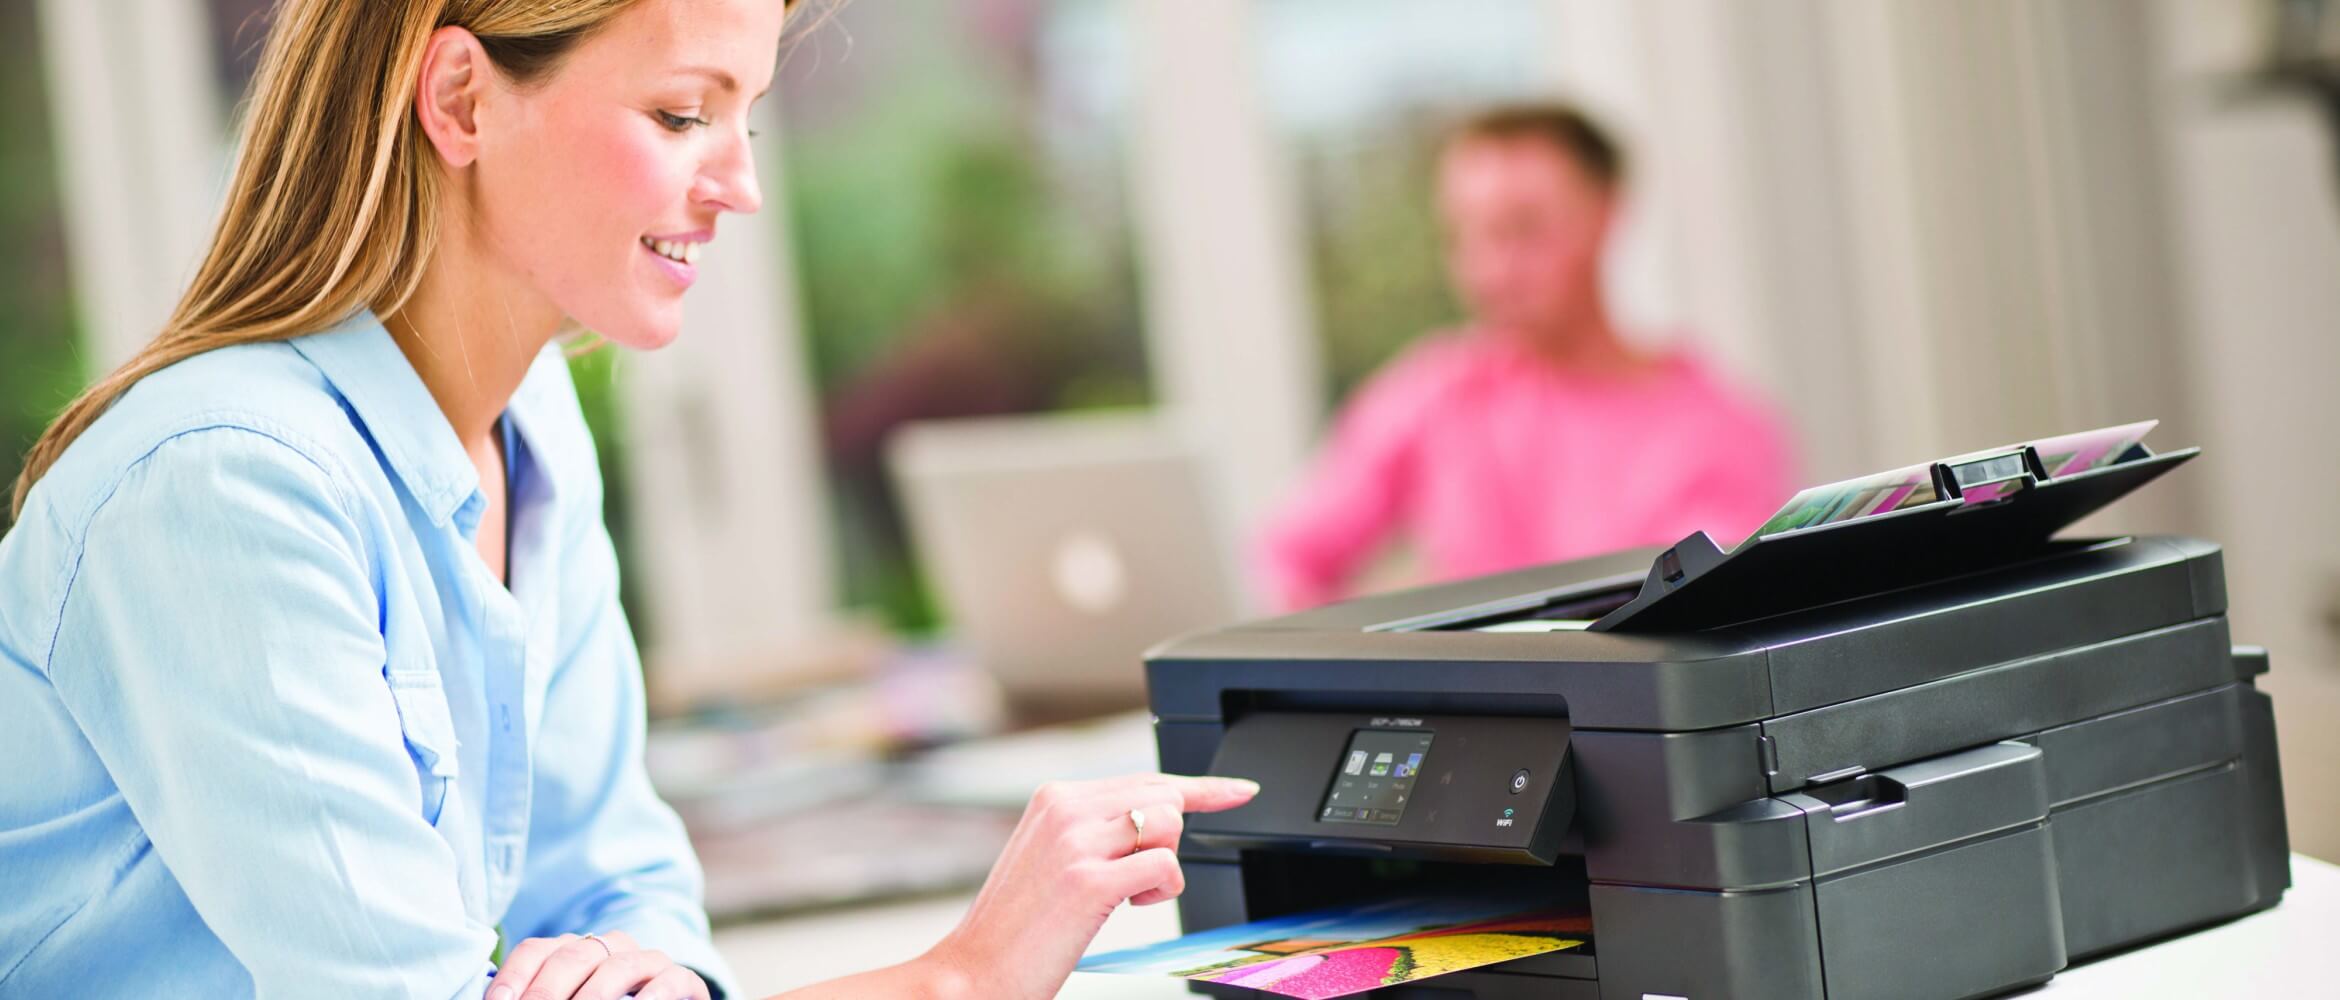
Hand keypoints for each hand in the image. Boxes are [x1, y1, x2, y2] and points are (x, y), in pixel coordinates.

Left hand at [487, 930, 710, 999]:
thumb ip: (539, 998)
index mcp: (574, 952)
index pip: (537, 950)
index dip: (515, 976)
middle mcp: (609, 948)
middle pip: (572, 956)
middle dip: (547, 991)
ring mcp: (647, 961)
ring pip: (617, 966)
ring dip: (594, 996)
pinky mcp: (681, 979)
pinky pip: (668, 979)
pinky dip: (651, 996)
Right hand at [925, 773, 1259, 999]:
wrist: (974, 971)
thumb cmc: (1016, 926)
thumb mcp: (1050, 856)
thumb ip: (1095, 829)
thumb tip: (1155, 819)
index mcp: (1055, 797)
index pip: (1145, 779)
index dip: (1200, 788)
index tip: (1237, 791)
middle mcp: (1065, 809)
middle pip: (1164, 796)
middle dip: (1174, 839)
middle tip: (1146, 880)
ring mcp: (1077, 843)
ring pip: (1168, 824)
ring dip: (1164, 866)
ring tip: (1130, 894)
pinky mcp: (1089, 881)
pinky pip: (1165, 866)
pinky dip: (1162, 890)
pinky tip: (1131, 905)